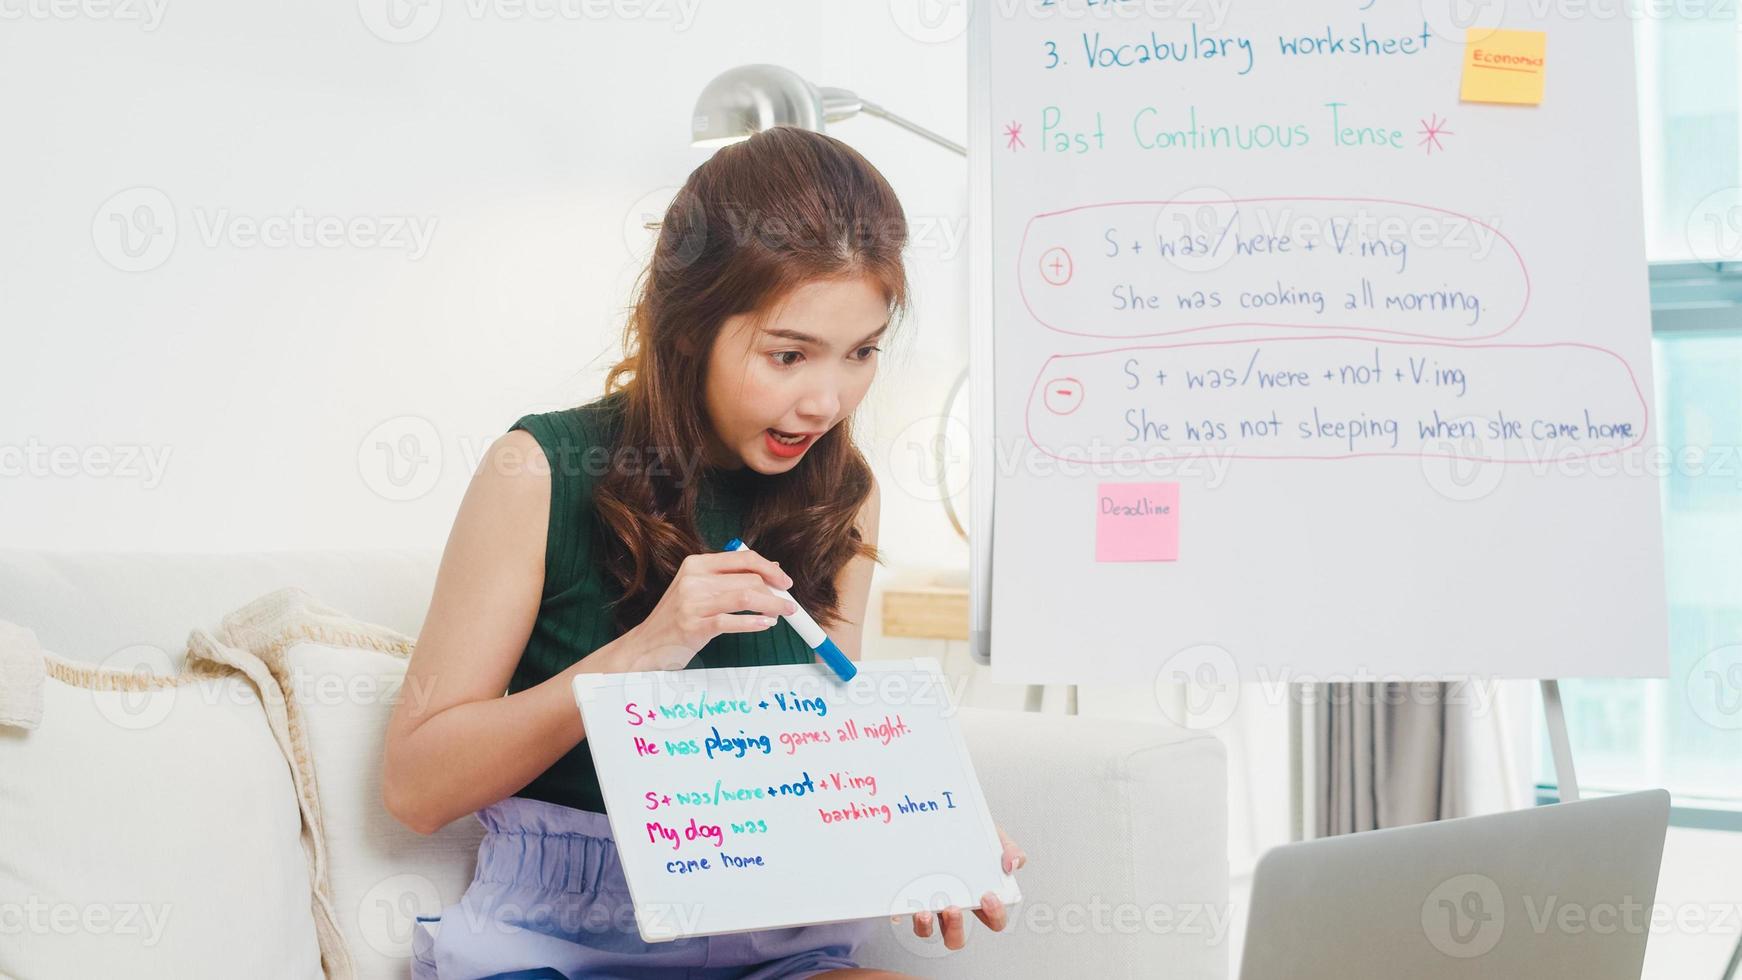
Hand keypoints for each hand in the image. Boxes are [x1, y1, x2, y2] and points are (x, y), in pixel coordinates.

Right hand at [616, 549, 795, 671]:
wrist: (645, 646)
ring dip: (773, 605)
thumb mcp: (696, 590)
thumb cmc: (677, 619)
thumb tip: (769, 572)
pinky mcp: (694, 626)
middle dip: (775, 591)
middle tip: (788, 603)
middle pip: (748, 578)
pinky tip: (766, 624)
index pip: (742, 558)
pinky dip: (755, 622)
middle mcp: (693, 579)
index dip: (769, 569)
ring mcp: (692, 603)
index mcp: (696, 564)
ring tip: (784, 612)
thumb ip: (727, 579)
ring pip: (745, 597)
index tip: (784, 581)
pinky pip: (733, 621)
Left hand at [908, 824, 1025, 950]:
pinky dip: (898, 912)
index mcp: (977, 895)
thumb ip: (1008, 848)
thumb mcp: (991, 835)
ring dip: (925, 927)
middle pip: (956, 937)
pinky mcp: (906, 893)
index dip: (994, 916)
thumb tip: (1013, 864)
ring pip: (926, 930)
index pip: (993, 920)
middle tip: (953, 908)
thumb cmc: (968, 831)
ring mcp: (928, 900)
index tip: (989, 896)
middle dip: (955, 929)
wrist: (938, 812)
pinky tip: (901, 902)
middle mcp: (952, 903)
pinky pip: (899, 911)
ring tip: (925, 910)